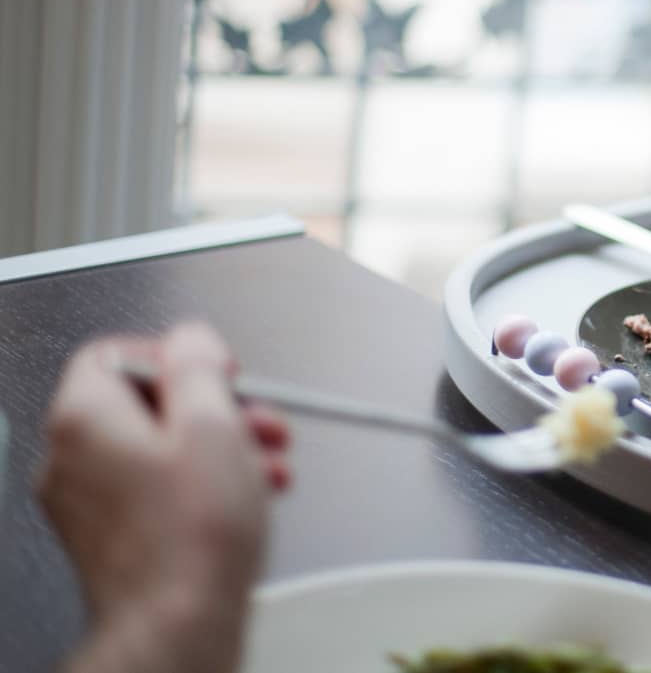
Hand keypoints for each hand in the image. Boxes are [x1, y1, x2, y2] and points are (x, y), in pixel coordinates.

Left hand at [38, 323, 290, 672]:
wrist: (178, 626)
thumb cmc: (192, 538)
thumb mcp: (214, 424)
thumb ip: (199, 366)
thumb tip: (191, 338)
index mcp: (84, 417)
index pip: (119, 352)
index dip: (179, 355)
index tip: (221, 374)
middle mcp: (71, 456)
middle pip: (145, 402)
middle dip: (216, 408)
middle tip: (259, 423)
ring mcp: (87, 501)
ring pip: (158, 447)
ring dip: (220, 448)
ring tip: (266, 467)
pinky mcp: (111, 536)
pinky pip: (156, 488)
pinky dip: (202, 484)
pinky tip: (246, 498)